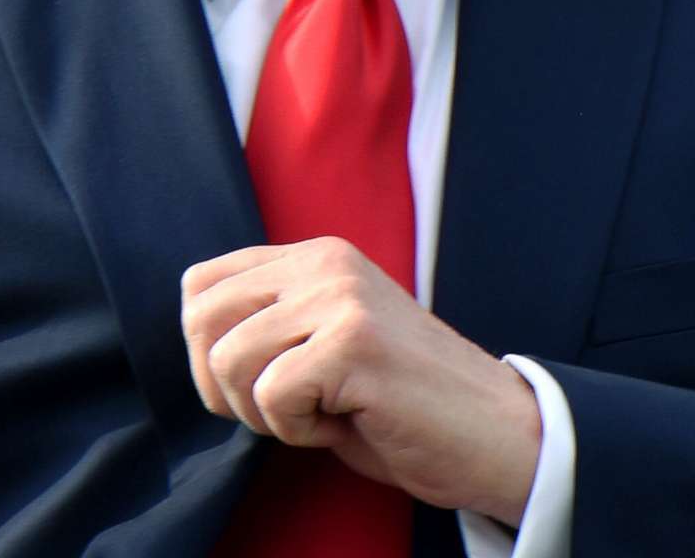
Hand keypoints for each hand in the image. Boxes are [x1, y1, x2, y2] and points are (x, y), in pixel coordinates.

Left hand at [181, 237, 544, 526]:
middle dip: (222, 385)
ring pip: (229, 359)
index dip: (204, 351)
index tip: (249, 388)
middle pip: (200, 318)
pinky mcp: (354, 343)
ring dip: (264, 412)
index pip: (201, 283)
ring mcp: (340, 298)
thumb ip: (272, 324)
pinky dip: (298, 430)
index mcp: (315, 256)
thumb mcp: (327, 342)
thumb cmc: (405, 407)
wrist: (500, 437)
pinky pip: (272, 395)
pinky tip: (345, 423)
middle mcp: (324, 263)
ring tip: (321, 415)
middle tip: (278, 411)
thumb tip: (195, 340)